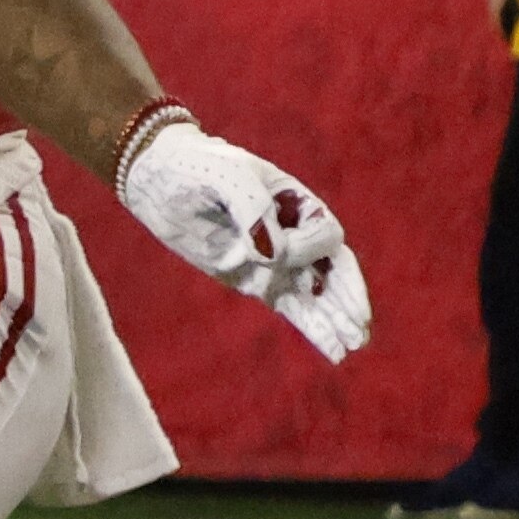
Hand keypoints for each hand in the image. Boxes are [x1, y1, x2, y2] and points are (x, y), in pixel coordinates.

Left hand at [116, 114, 370, 362]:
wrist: (159, 177)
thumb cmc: (199, 168)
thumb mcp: (227, 176)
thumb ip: (252, 209)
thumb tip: (272, 255)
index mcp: (299, 204)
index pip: (325, 236)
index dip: (307, 251)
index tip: (272, 253)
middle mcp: (295, 233)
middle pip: (336, 269)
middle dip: (348, 298)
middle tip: (360, 326)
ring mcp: (276, 261)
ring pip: (318, 295)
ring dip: (336, 320)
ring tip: (355, 345)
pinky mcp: (255, 281)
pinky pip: (293, 307)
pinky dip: (314, 327)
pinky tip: (334, 351)